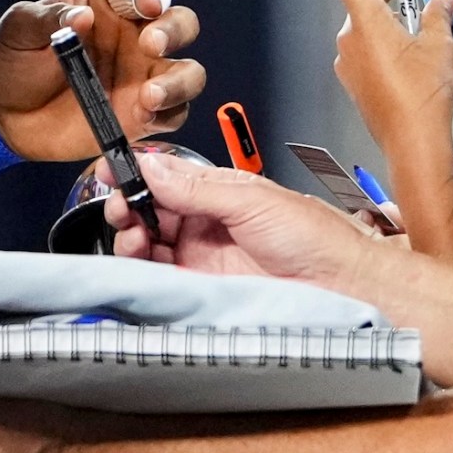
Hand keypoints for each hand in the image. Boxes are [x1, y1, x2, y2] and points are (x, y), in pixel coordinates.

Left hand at [0, 0, 203, 162]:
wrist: (0, 114)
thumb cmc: (11, 59)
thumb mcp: (18, 28)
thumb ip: (49, 18)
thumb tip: (82, 17)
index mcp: (107, 5)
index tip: (145, 4)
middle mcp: (134, 37)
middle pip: (180, 24)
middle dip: (174, 30)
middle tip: (150, 45)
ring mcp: (142, 78)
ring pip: (188, 73)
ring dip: (179, 81)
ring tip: (150, 94)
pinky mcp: (141, 116)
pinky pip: (172, 115)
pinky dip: (166, 114)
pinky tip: (142, 115)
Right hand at [103, 153, 384, 292]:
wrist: (341, 285)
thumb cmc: (316, 238)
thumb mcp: (251, 199)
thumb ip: (197, 186)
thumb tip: (153, 164)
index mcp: (219, 191)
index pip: (165, 177)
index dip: (136, 173)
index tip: (111, 172)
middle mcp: (206, 222)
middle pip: (149, 210)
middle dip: (128, 204)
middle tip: (121, 207)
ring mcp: (202, 255)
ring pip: (148, 242)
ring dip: (130, 234)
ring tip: (132, 233)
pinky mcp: (201, 288)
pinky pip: (160, 275)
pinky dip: (141, 266)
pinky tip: (139, 258)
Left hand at [311, 0, 452, 261]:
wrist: (415, 144)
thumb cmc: (423, 96)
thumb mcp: (440, 45)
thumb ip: (439, 14)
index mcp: (366, 21)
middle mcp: (350, 39)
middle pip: (365, 0)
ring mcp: (350, 64)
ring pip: (371, 29)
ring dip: (396, 23)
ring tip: (431, 30)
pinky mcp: (357, 84)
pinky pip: (372, 54)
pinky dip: (392, 46)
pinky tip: (419, 57)